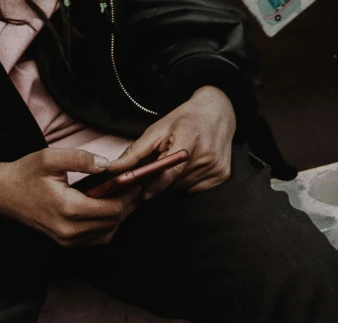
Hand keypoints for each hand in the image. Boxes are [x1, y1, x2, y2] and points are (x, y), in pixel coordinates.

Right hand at [0, 144, 141, 245]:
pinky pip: (97, 239)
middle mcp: (70, 230)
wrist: (3, 194)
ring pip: (108, 233)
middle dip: (127, 205)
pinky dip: (108, 226)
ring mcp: (68, 240)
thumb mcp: (50, 158)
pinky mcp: (66, 243)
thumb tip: (106, 164)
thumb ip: (80, 159)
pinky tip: (109, 209)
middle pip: (113, 222)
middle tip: (134, 187)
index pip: (111, 209)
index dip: (127, 196)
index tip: (134, 182)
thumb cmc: (26, 174)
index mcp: (68, 209)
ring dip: (119, 216)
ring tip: (124, 196)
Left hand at [113, 85, 236, 195]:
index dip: (155, 185)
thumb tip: (114, 168)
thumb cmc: (185, 120)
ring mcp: (216, 166)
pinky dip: (189, 181)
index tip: (142, 194)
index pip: (170, 170)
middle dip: (164, 177)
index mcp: (189, 138)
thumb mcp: (159, 129)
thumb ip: (136, 151)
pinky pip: (196, 188)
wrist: (217, 112)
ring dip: (176, 179)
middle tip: (163, 162)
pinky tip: (193, 165)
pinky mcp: (223, 175)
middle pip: (175, 180)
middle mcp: (206, 154)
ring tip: (181, 160)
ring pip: (184, 186)